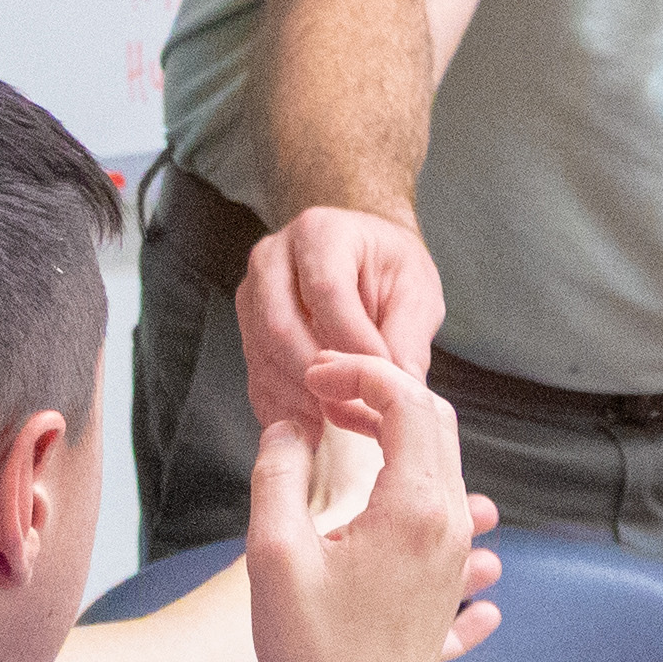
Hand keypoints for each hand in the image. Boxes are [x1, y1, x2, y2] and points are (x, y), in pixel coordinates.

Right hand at [237, 206, 445, 433]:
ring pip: (263, 355)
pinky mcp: (247, 329)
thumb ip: (408, 336)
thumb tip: (402, 387)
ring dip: (298, 398)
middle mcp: (274, 259)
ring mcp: (253, 294)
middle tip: (353, 410)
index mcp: (320, 233)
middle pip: (280, 326)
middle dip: (317, 377)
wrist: (362, 256)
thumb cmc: (388, 267)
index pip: (326, 290)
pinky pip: (256, 375)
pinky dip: (283, 408)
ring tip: (338, 424)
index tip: (379, 376)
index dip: (352, 340)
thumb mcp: (415, 289)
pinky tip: (312, 428)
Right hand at [248, 357, 499, 661]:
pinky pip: (450, 511)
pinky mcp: (447, 583)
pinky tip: (386, 486)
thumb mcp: (274, 554)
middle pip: (434, 423)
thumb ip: (278, 474)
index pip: (405, 399)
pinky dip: (416, 478)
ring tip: (345, 431)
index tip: (314, 379)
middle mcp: (449, 523)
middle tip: (325, 395)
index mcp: (414, 506)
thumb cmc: (313, 655)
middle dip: (381, 392)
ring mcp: (455, 556)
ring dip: (397, 435)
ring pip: (443, 465)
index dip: (359, 373)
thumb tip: (290, 427)